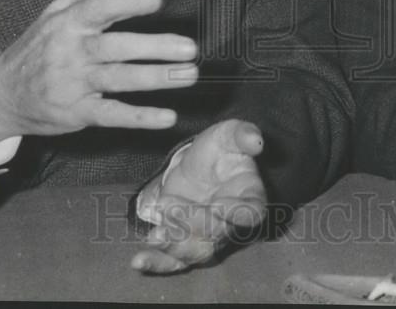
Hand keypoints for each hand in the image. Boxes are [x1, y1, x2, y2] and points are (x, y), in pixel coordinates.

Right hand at [0, 0, 198, 144]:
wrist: (1, 95)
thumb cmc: (36, 49)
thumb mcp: (55, 12)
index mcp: (69, 23)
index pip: (100, 9)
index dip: (128, 3)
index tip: (157, 0)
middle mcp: (72, 52)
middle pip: (117, 48)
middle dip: (155, 47)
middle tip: (190, 48)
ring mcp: (75, 84)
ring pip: (120, 80)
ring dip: (156, 78)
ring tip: (188, 74)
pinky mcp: (78, 113)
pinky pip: (113, 115)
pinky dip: (140, 117)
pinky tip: (167, 117)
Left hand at [131, 119, 266, 273]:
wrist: (197, 162)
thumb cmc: (220, 148)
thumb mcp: (230, 134)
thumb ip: (243, 135)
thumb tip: (256, 141)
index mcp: (249, 198)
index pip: (250, 213)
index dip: (237, 213)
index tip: (220, 206)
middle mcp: (230, 223)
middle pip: (217, 234)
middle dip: (193, 222)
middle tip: (171, 205)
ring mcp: (206, 236)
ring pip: (195, 251)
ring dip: (175, 246)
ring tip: (157, 235)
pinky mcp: (183, 241)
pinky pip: (173, 260)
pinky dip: (157, 263)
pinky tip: (139, 261)